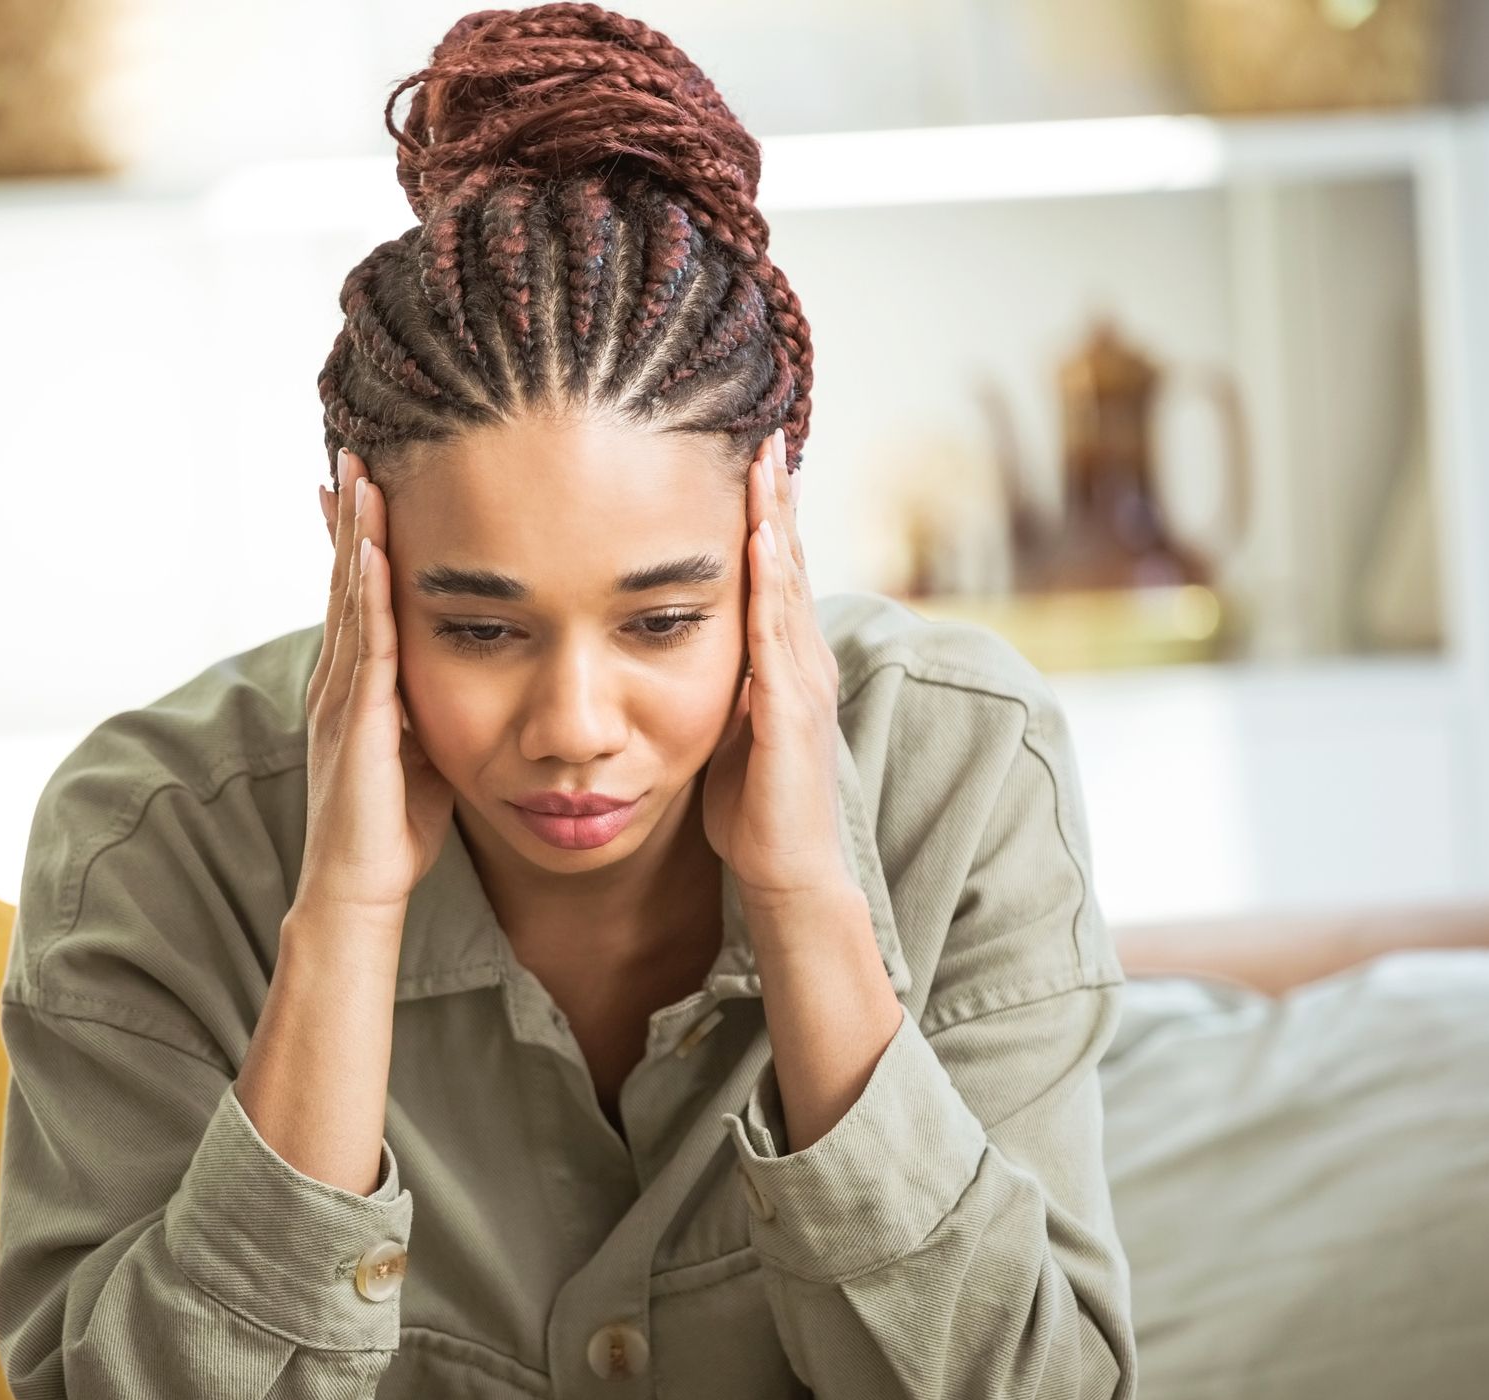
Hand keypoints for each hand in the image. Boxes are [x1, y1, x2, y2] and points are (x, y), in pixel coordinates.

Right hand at [298, 449, 454, 920]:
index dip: (359, 540)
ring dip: (355, 536)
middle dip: (349, 517)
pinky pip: (366, 645)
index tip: (363, 485)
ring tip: (358, 478)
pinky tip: (375, 551)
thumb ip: (432, 708)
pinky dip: (369, 594)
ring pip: (350, 599)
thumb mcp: (422, 752)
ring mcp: (342, 697)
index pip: (357, 595)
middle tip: (352, 453)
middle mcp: (339, 680)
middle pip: (345, 580)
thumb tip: (470, 675)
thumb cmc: (394, 831)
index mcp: (355, 685)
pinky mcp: (359, 721)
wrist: (358, 890)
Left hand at [702, 429, 851, 909]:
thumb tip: (683, 650)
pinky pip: (780, 635)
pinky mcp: (792, 711)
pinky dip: (773, 584)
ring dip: (779, 522)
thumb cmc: (754, 812)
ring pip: (792, 585)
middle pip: (792, 563)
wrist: (787, 874)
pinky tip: (763, 542)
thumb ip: (723, 685)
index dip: (768, 517)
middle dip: (778, 499)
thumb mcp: (729, 731)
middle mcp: (806, 663)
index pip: (779, 575)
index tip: (752, 461)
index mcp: (789, 665)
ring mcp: (804, 683)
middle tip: (765, 435)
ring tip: (766, 464)